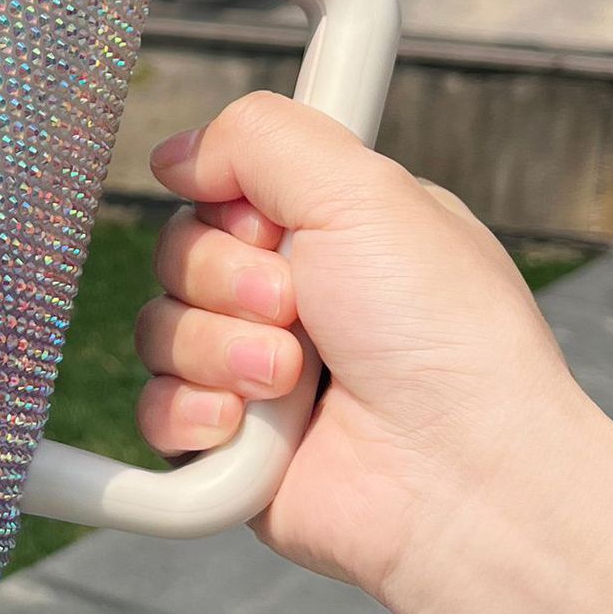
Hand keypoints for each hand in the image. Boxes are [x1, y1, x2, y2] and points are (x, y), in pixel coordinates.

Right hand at [136, 90, 592, 605]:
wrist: (459, 476)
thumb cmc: (446, 338)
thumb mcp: (365, 189)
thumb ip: (260, 137)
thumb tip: (177, 153)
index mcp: (329, 229)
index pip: (221, 186)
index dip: (231, 202)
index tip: (276, 223)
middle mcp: (291, 297)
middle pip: (178, 253)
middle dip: (226, 280)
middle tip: (297, 309)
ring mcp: (255, 372)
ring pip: (158, 329)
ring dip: (219, 351)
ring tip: (293, 381)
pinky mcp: (228, 444)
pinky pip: (153, 409)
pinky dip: (194, 415)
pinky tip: (249, 428)